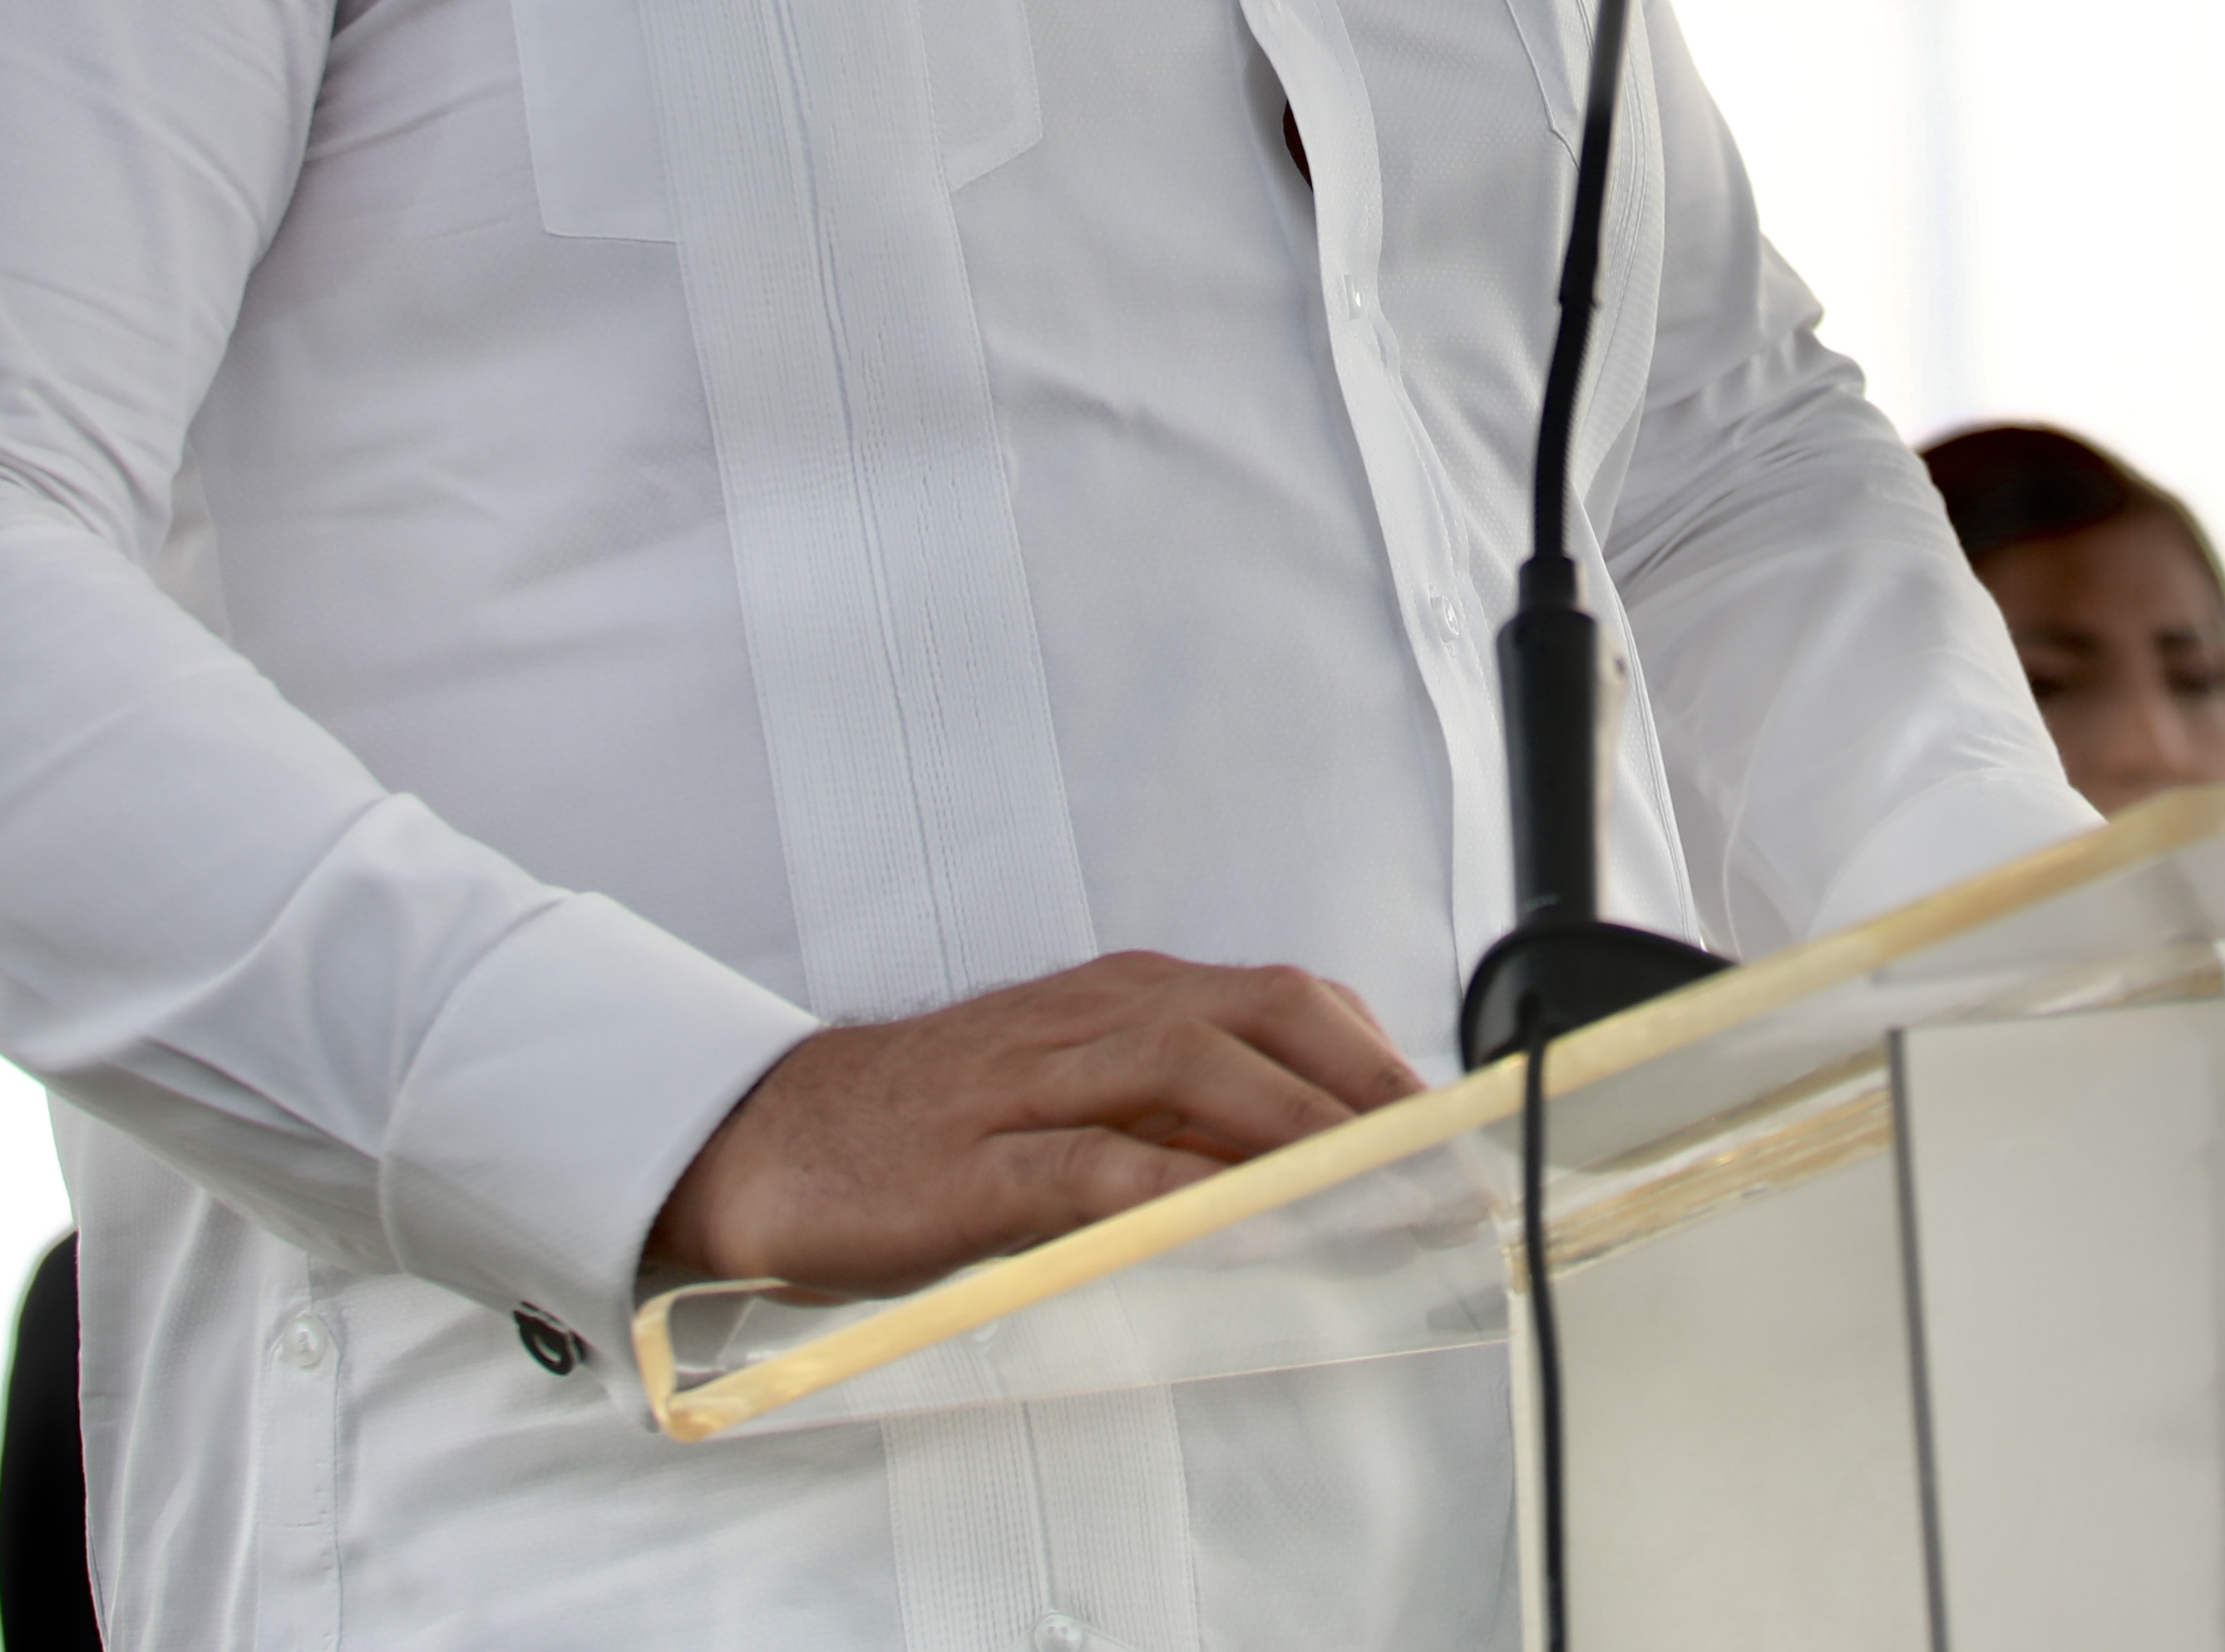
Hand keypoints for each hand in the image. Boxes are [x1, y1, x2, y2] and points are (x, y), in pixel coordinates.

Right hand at [650, 951, 1425, 1298]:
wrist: (773, 1135)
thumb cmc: (939, 1126)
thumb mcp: (1077, 1102)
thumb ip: (1183, 1122)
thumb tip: (1309, 1171)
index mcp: (1127, 999)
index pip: (1286, 1001)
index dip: (1379, 1058)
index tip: (1451, 1126)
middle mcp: (1094, 1020)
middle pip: (1261, 1016)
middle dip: (1366, 1085)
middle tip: (1437, 1163)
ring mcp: (1033, 1083)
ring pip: (1191, 1070)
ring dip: (1296, 1126)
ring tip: (1374, 1185)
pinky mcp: (976, 1162)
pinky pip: (1090, 1166)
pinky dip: (1171, 1189)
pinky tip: (1231, 1224)